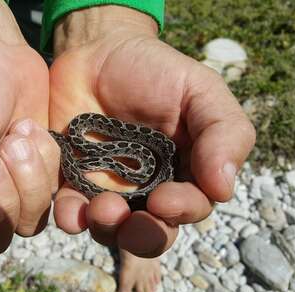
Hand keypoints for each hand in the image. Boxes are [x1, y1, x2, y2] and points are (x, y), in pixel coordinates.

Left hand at [49, 6, 254, 256]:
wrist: (97, 52)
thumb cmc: (155, 70)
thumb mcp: (199, 90)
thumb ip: (223, 132)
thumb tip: (224, 189)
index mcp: (185, 173)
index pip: (191, 209)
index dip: (181, 212)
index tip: (165, 200)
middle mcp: (147, 190)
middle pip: (150, 234)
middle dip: (142, 236)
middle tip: (128, 219)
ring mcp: (107, 190)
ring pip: (110, 230)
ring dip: (106, 228)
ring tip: (99, 207)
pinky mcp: (71, 183)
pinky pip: (70, 212)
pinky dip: (70, 218)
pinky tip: (71, 210)